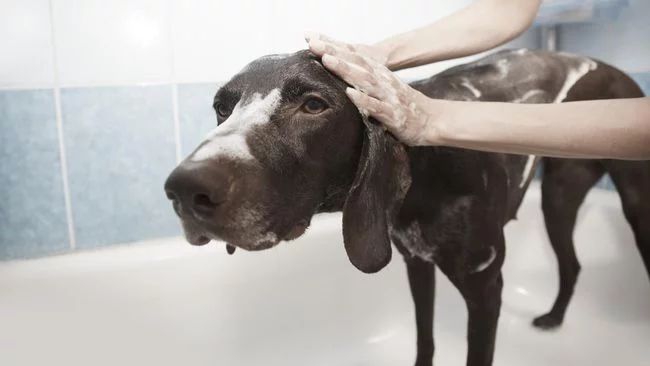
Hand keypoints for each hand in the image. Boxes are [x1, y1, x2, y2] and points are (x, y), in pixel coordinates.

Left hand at [305, 33, 435, 145]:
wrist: (433, 120)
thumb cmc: (404, 106)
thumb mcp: (384, 88)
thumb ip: (366, 80)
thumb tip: (343, 73)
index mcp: (379, 75)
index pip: (354, 57)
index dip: (335, 47)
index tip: (313, 39)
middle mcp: (383, 82)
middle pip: (356, 64)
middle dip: (335, 53)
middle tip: (314, 45)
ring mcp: (388, 97)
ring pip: (365, 81)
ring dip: (346, 70)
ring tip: (328, 61)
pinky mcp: (393, 115)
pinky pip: (376, 107)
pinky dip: (363, 100)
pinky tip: (349, 93)